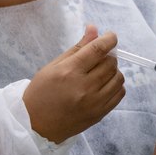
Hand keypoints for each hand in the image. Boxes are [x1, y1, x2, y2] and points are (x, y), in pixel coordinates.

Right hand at [23, 25, 124, 143]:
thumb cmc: (41, 92)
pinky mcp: (100, 114)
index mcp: (69, 72)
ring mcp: (94, 103)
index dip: (109, 39)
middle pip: (110, 63)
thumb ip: (77, 48)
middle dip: (108, 55)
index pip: (98, 50)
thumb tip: (94, 29)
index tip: (111, 36)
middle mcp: (84, 87)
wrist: (35, 125)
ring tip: (100, 72)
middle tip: (99, 57)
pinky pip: (119, 94)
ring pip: (118, 78)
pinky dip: (116, 85)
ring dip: (113, 70)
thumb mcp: (53, 66)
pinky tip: (104, 84)